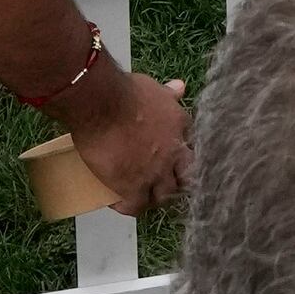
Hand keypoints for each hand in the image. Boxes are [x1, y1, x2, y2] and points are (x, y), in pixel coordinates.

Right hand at [67, 69, 193, 212]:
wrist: (101, 103)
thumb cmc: (124, 91)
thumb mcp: (152, 88)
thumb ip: (168, 94)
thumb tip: (179, 86)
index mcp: (180, 127)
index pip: (192, 150)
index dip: (182, 158)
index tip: (172, 160)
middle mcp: (173, 153)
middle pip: (185, 178)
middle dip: (175, 182)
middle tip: (161, 182)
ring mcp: (155, 172)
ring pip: (163, 196)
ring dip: (154, 197)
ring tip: (140, 194)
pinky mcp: (133, 187)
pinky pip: (136, 206)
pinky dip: (128, 207)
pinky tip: (117, 202)